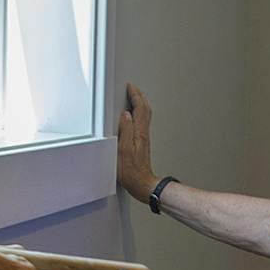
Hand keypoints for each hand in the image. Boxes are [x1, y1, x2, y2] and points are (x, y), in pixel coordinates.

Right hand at [114, 81, 154, 202]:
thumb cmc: (131, 171)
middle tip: (132, 88)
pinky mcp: (142, 143)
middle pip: (145, 109)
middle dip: (139, 96)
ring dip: (140, 103)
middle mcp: (143, 133)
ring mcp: (143, 138)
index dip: (135, 95)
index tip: (130, 86)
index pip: (140, 108)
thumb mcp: (124, 150)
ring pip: (145, 115)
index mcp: (139, 132)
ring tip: (134, 97)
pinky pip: (142, 122)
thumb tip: (125, 114)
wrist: (141, 183)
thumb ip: (125, 130)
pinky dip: (139, 113)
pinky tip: (134, 115)